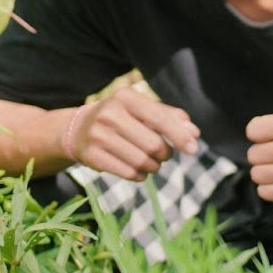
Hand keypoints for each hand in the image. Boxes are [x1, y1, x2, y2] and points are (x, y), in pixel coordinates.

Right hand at [68, 86, 199, 179]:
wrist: (78, 129)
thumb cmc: (122, 118)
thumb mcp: (142, 110)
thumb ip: (170, 117)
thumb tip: (194, 133)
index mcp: (125, 97)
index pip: (159, 119)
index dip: (179, 135)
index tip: (193, 149)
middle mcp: (109, 114)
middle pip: (153, 145)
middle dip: (166, 154)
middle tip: (164, 154)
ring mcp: (97, 135)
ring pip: (142, 162)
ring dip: (155, 167)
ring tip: (152, 163)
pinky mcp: (91, 155)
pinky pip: (129, 173)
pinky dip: (141, 175)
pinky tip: (140, 170)